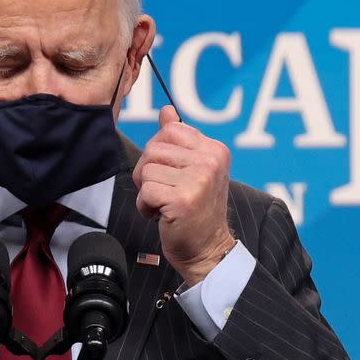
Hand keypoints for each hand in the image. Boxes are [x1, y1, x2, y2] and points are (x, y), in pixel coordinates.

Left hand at [133, 106, 234, 286]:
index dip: (159, 152)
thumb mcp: (193, 170)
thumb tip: (167, 110)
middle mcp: (210, 161)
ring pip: (146, 170)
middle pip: (153, 148)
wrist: (207, 250)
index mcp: (214, 150)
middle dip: (148, 171)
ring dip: (146, 191)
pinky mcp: (182, 199)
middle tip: (163, 191)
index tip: (170, 172)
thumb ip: (179, 139)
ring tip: (164, 203)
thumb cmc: (197, 211)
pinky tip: (161, 215)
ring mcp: (198, 180)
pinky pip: (144, 190)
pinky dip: (145, 206)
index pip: (170, 129)